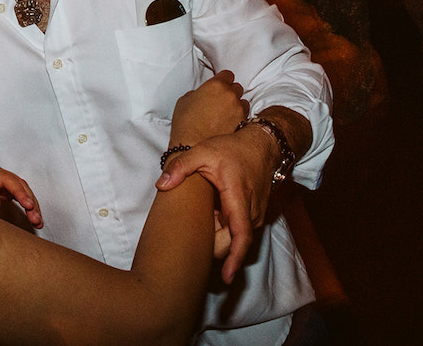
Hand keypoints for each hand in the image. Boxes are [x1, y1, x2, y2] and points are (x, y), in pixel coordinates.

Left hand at [0, 162, 42, 228]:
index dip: (20, 192)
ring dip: (31, 204)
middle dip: (30, 200)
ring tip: (38, 221)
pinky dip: (26, 206)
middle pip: (18, 183)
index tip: (29, 205)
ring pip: (20, 190)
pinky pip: (17, 196)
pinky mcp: (0, 190)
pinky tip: (33, 217)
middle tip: (36, 218)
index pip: (7, 179)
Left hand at [157, 122, 276, 283]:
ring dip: (218, 232)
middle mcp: (251, 212)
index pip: (240, 236)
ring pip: (234, 237)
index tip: (226, 277)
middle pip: (232, 241)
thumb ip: (181, 166)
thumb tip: (161, 184)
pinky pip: (237, 229)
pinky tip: (213, 210)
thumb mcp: (203, 151)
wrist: (262, 145)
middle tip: (197, 226)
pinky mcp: (254, 215)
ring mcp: (255, 215)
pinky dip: (224, 226)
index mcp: (239, 199)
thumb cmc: (233, 149)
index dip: (234, 259)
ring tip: (207, 210)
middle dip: (214, 243)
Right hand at [169, 71, 247, 144]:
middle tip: (219, 101)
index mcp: (216, 85)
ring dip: (236, 105)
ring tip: (224, 115)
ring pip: (243, 102)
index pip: (227, 74)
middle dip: (230, 92)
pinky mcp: (243, 124)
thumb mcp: (185, 100)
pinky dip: (238, 118)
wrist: (192, 146)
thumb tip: (203, 94)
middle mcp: (230, 95)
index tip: (219, 85)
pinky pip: (244, 117)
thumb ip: (199, 92)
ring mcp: (239, 110)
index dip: (222, 79)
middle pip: (237, 87)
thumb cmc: (186, 124)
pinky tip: (227, 124)